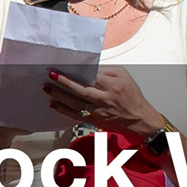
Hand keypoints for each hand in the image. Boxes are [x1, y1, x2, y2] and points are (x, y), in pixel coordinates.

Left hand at [41, 68, 159, 132]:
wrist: (139, 119)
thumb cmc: (132, 96)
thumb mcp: (124, 77)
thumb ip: (106, 70)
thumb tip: (87, 67)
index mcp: (114, 85)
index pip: (92, 76)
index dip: (77, 72)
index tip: (64, 66)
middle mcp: (106, 99)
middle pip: (82, 90)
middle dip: (64, 83)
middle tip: (51, 75)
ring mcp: (99, 111)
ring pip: (76, 103)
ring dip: (59, 96)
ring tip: (47, 88)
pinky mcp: (95, 120)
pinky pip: (76, 115)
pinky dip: (63, 110)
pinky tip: (53, 104)